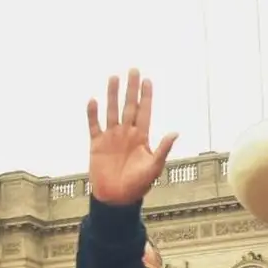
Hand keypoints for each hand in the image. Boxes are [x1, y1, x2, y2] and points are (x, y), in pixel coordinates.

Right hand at [86, 69, 178, 205]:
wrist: (118, 197)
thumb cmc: (139, 184)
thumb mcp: (154, 166)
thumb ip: (163, 149)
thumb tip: (175, 132)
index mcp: (142, 137)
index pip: (145, 111)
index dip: (146, 96)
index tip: (148, 80)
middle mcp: (127, 133)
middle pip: (129, 106)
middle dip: (131, 89)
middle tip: (133, 70)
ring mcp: (111, 137)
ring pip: (112, 111)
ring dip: (112, 95)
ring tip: (114, 78)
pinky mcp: (97, 144)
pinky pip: (94, 125)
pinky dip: (92, 114)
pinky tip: (94, 100)